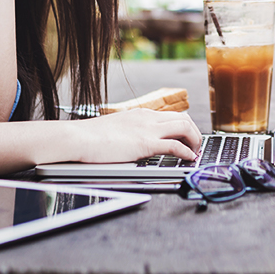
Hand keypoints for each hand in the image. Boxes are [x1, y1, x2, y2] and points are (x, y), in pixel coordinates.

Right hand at [73, 109, 201, 163]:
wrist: (78, 138)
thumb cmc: (90, 137)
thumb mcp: (115, 129)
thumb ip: (129, 133)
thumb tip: (132, 143)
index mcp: (140, 114)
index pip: (171, 115)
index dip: (184, 127)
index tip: (188, 138)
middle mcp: (147, 118)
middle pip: (184, 118)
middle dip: (195, 132)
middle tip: (196, 146)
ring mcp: (147, 129)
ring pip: (185, 126)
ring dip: (195, 140)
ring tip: (196, 153)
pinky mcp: (145, 143)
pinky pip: (175, 145)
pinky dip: (187, 152)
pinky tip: (189, 159)